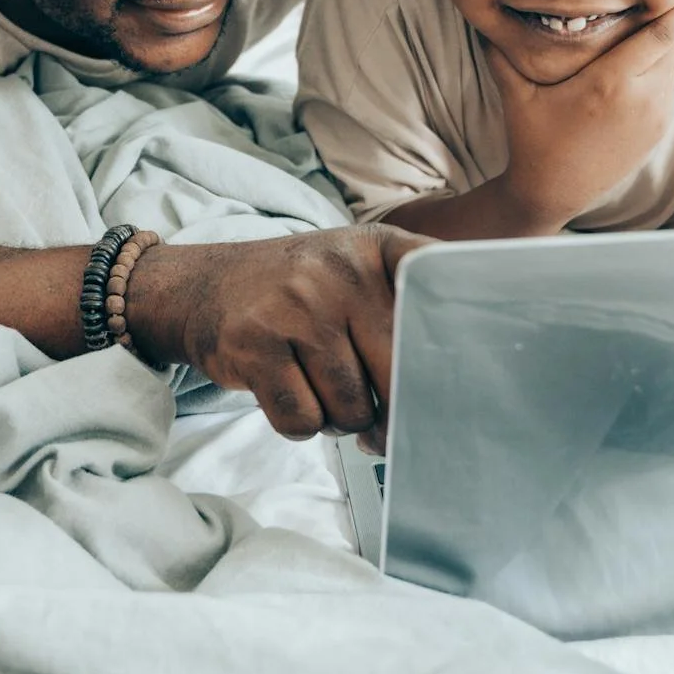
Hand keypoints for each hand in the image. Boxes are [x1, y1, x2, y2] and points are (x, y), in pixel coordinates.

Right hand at [125, 226, 426, 451]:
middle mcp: (339, 271)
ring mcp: (295, 307)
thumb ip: (406, 304)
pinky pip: (302, 421)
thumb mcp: (353, 270)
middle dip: (389, 411)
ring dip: (338, 418)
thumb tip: (453, 395)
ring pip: (350, 409)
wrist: (200, 286)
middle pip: (398, 376)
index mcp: (375, 249)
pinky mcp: (254, 345)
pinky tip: (288, 392)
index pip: (436, 284)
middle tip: (375, 413)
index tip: (473, 370)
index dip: (454, 333)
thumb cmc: (296, 294)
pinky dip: (299, 424)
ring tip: (319, 387)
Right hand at [479, 0, 673, 232]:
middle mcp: (641, 98)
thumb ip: (503, 53)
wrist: (553, 191)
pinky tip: (644, 60)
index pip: (661, 36)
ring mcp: (654, 116)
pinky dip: (660, 69)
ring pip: (673, 66)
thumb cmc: (534, 140)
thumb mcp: (516, 94)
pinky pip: (666, 87)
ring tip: (658, 21)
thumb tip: (484, 18)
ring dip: (667, 45)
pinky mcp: (658, 129)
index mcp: (610, 84)